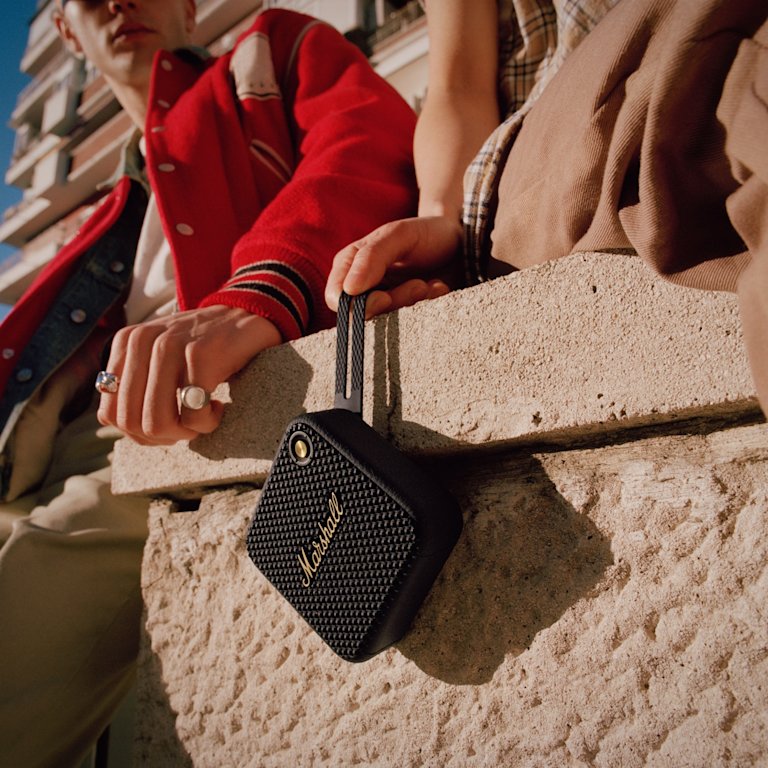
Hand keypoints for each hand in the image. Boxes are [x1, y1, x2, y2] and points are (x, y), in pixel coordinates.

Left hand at [96, 305, 280, 444]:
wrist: (248, 316)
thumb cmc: (204, 348)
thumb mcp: (159, 359)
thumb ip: (136, 384)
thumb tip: (123, 428)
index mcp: (126, 342)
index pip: (110, 413)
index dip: (139, 433)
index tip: (169, 424)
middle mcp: (142, 341)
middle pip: (131, 422)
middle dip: (163, 436)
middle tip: (188, 425)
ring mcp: (170, 346)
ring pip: (157, 423)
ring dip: (185, 432)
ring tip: (203, 418)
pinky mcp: (200, 355)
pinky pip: (192, 416)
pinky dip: (208, 422)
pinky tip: (219, 407)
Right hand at [325, 215, 462, 316]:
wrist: (462, 242)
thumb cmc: (426, 233)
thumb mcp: (399, 235)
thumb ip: (372, 257)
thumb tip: (349, 290)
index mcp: (350, 265)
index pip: (337, 299)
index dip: (358, 306)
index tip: (385, 297)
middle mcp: (362, 287)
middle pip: (363, 315)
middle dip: (395, 303)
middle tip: (420, 286)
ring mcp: (385, 302)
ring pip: (387, 322)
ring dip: (413, 305)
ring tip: (431, 285)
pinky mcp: (407, 313)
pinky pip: (411, 324)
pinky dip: (428, 308)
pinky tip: (439, 289)